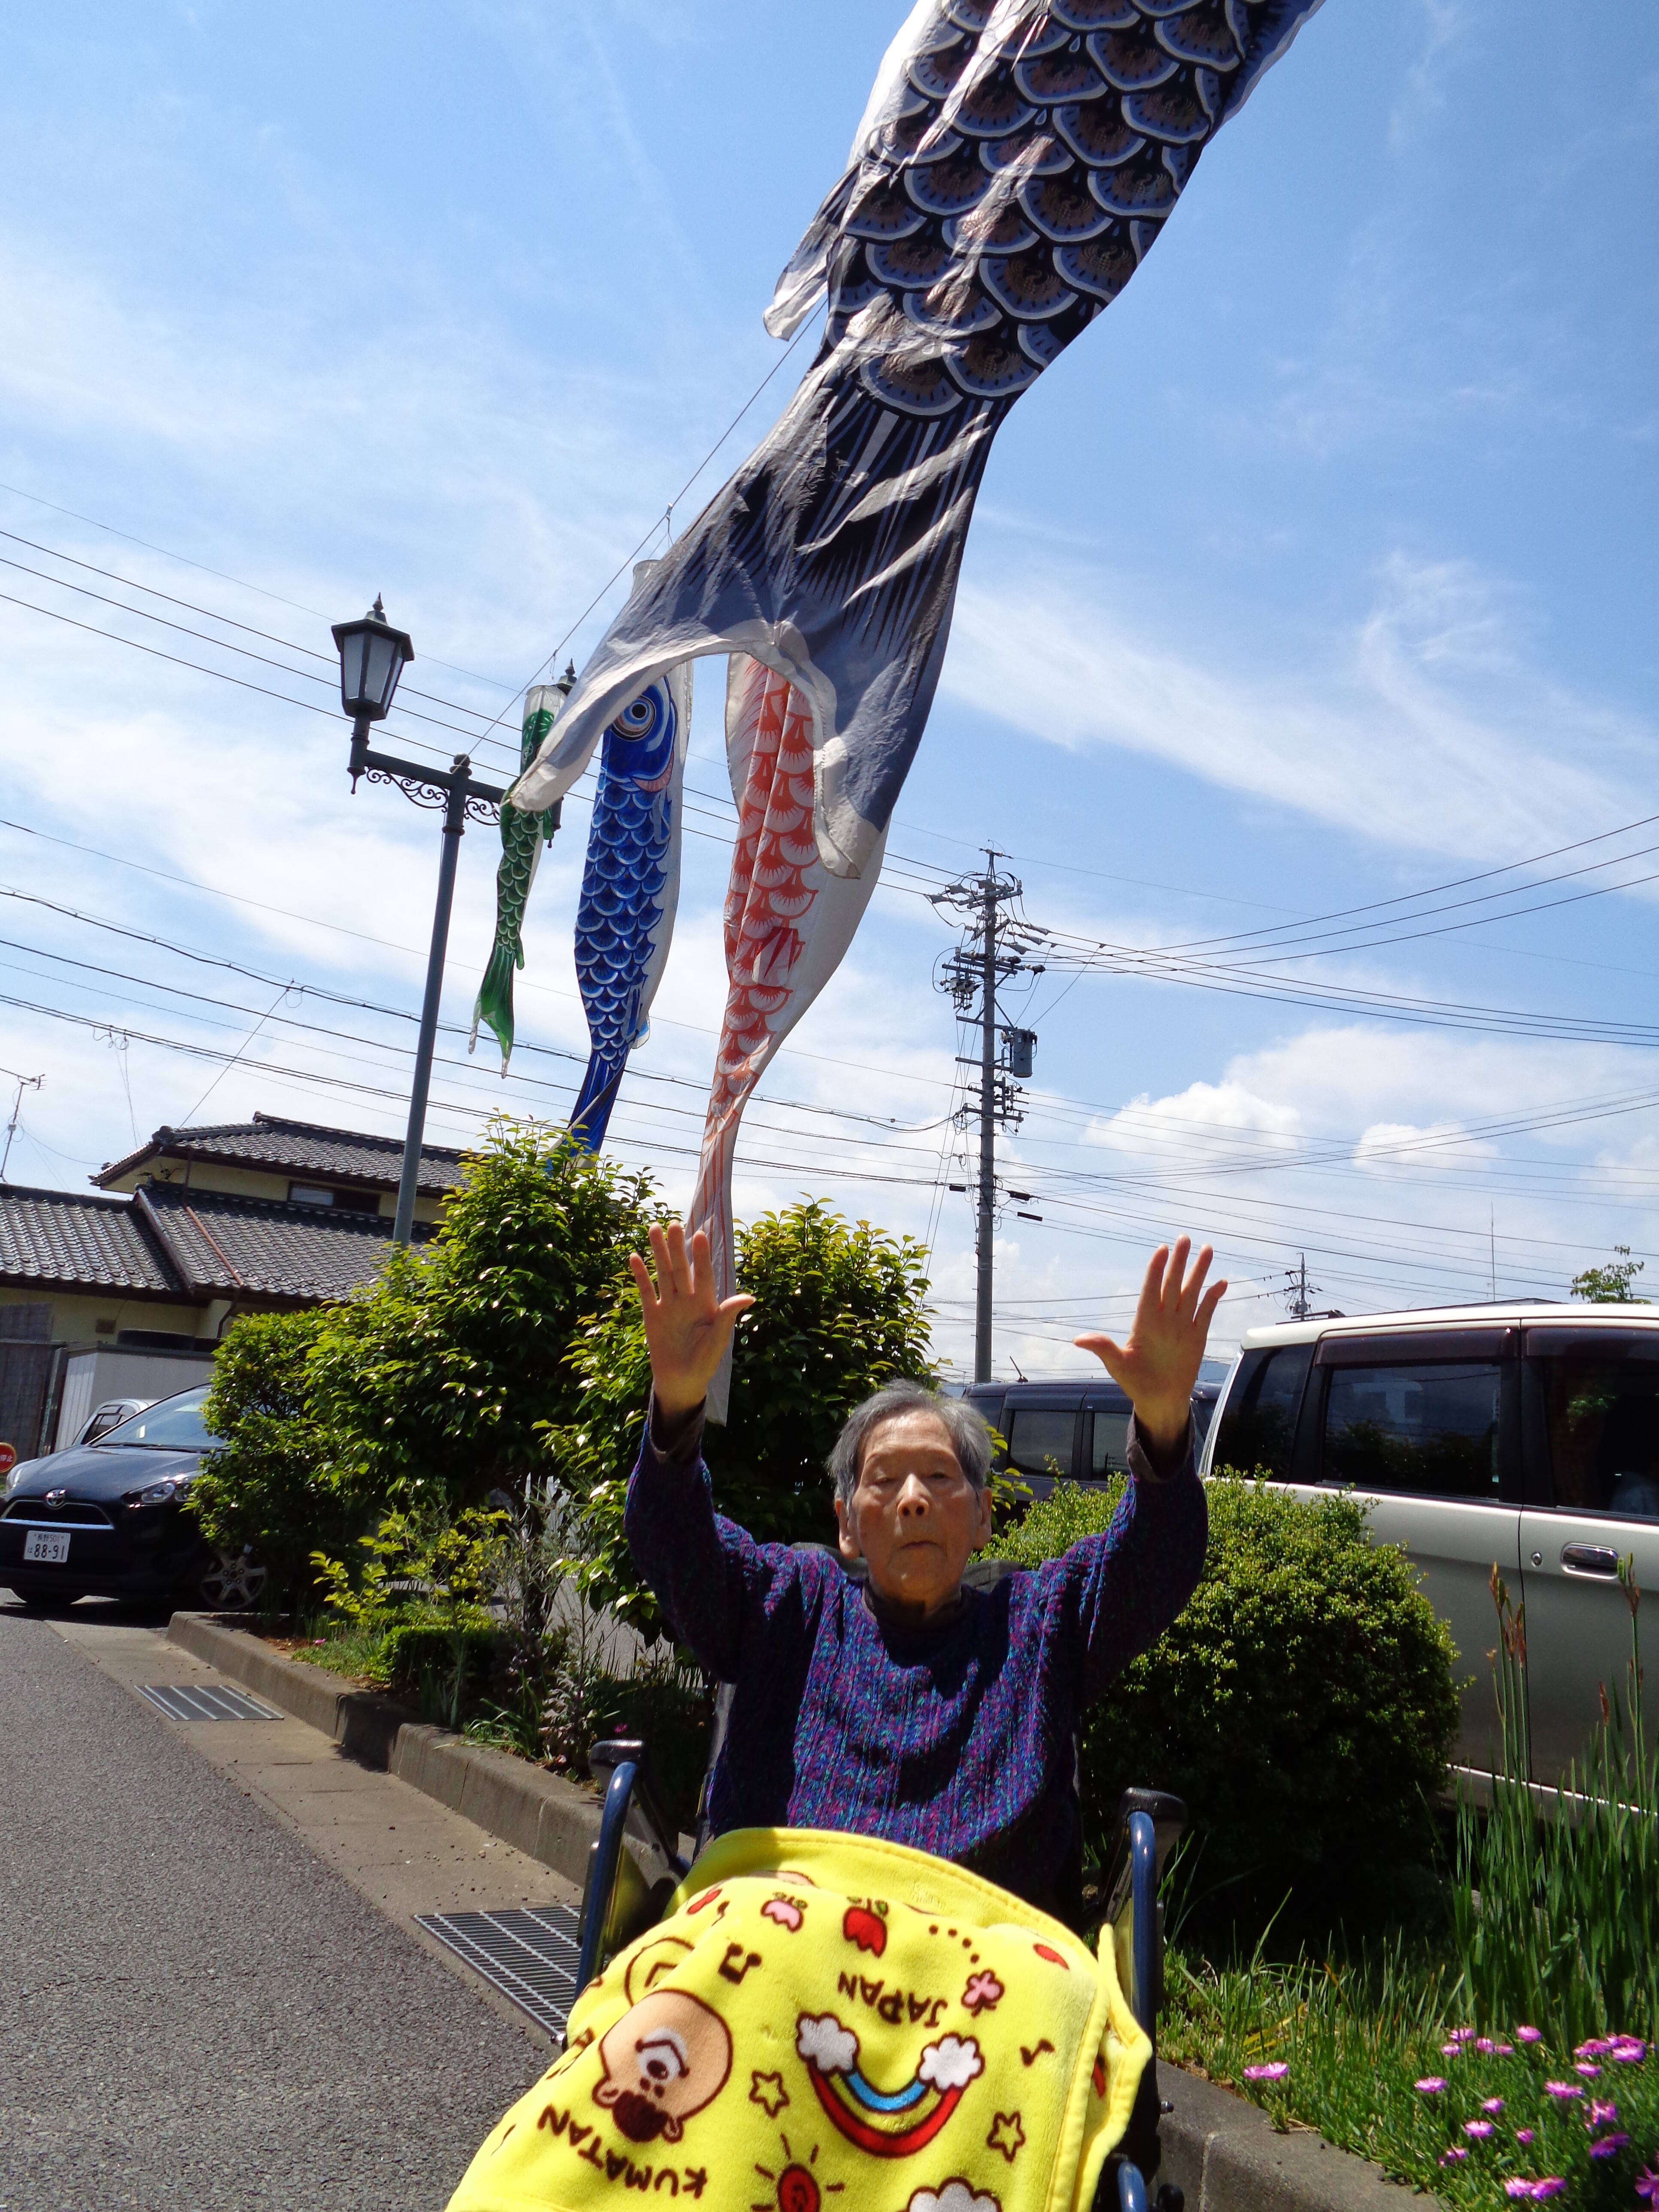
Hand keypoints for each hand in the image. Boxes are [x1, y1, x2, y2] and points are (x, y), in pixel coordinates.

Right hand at [627, 1223, 753, 1420]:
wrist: (682, 1381)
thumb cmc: (705, 1361)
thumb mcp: (718, 1338)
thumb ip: (728, 1315)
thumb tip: (750, 1296)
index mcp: (706, 1303)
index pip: (704, 1274)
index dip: (702, 1256)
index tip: (701, 1235)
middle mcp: (687, 1299)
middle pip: (681, 1268)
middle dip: (677, 1246)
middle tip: (674, 1224)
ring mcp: (668, 1305)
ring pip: (663, 1273)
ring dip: (659, 1253)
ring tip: (654, 1228)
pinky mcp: (651, 1315)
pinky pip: (646, 1291)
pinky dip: (641, 1275)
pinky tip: (635, 1257)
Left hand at [1075, 1237, 1226, 1455]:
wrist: (1159, 1401)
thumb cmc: (1135, 1383)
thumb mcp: (1117, 1365)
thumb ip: (1103, 1349)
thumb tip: (1078, 1340)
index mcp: (1144, 1322)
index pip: (1150, 1289)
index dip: (1155, 1270)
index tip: (1162, 1249)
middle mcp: (1163, 1319)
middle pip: (1173, 1284)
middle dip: (1179, 1262)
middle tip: (1184, 1238)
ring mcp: (1181, 1326)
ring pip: (1191, 1292)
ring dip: (1199, 1272)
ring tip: (1206, 1249)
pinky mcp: (1196, 1336)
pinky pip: (1205, 1313)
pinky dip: (1213, 1298)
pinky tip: (1221, 1282)